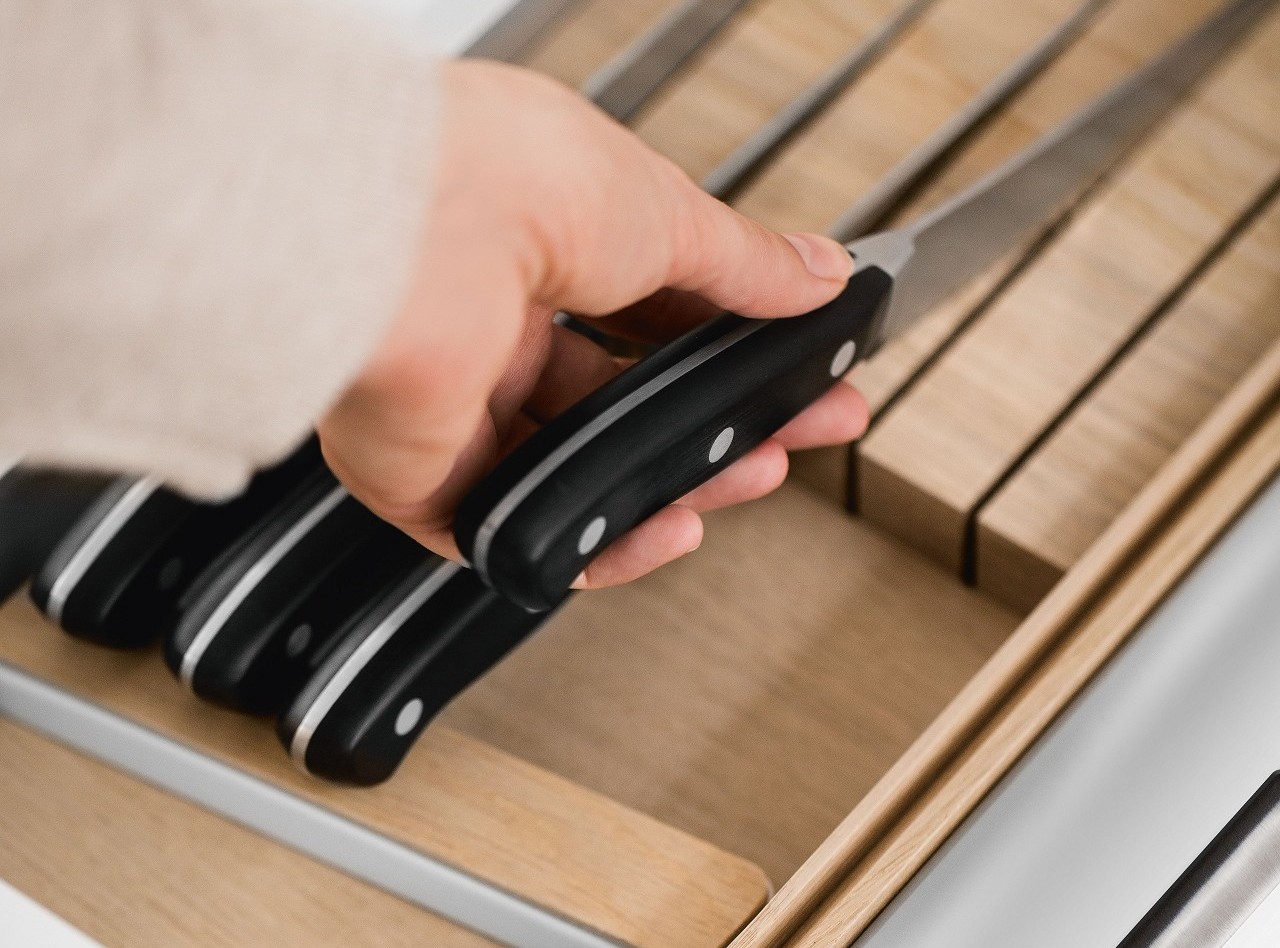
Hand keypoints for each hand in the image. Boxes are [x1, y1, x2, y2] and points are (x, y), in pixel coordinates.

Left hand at [319, 59, 868, 589]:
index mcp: (540, 246)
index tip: (792, 371)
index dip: (726, 351)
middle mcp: (492, 324)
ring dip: (671, 482)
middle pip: (621, 403)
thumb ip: (744, 265)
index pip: (649, 319)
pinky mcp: (427, 474)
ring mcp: (458, 400)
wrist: (417, 226)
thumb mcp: (667, 214)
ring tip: (750, 475)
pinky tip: (664, 527)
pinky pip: (519, 531)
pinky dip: (598, 544)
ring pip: (577, 471)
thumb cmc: (511, 177)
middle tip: (791, 432)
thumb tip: (814, 275)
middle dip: (716, 422)